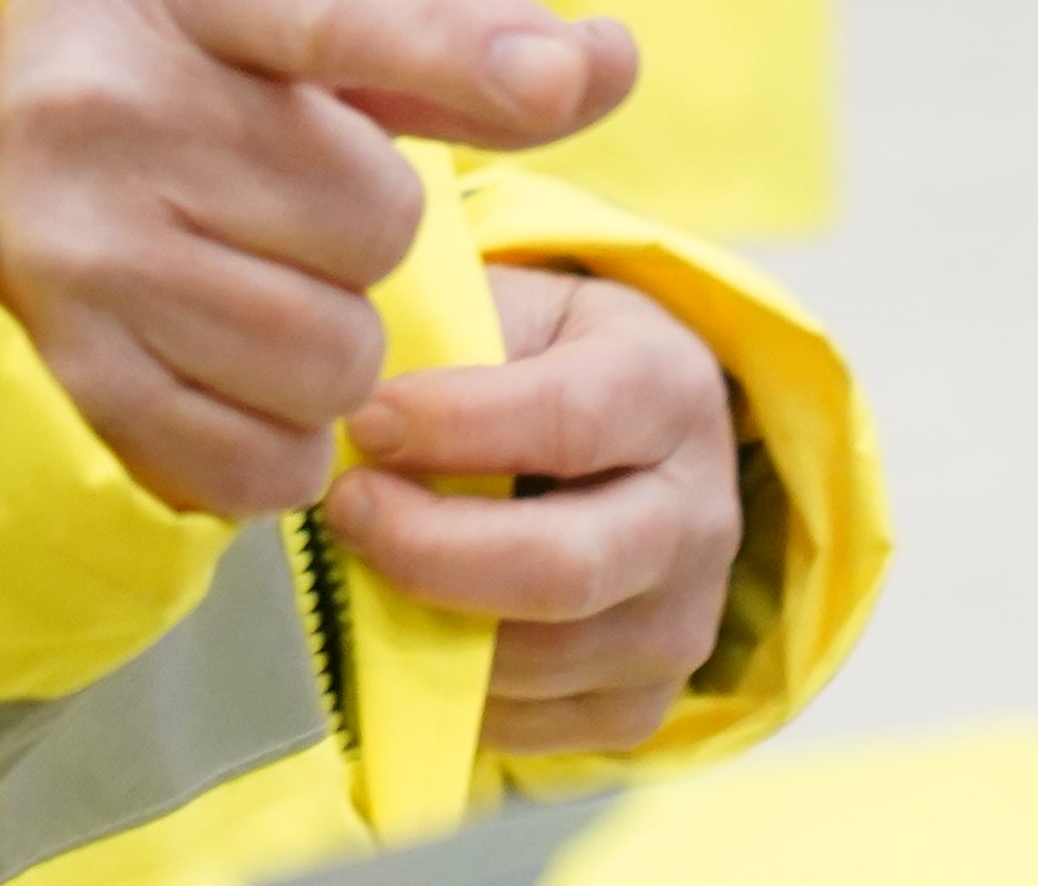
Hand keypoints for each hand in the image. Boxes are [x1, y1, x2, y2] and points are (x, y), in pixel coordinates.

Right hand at [0, 0, 637, 519]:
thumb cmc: (166, 63)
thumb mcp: (281, 4)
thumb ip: (450, 38)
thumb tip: (607, 60)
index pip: (339, 9)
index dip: (461, 48)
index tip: (558, 78)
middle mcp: (106, 103)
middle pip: (376, 222)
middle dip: (364, 232)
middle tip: (281, 200)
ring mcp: (76, 249)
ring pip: (333, 359)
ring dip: (331, 346)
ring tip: (255, 283)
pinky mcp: (69, 375)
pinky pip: (263, 459)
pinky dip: (276, 440)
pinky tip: (223, 365)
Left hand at [330, 262, 747, 755]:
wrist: (628, 438)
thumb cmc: (541, 360)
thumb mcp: (511, 310)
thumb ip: (443, 345)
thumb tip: (340, 407)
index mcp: (669, 387)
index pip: (570, 420)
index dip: (455, 425)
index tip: (363, 421)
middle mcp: (698, 515)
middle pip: (564, 568)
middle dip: (431, 549)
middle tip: (346, 510)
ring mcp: (682, 622)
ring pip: (541, 659)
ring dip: (427, 622)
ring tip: (363, 561)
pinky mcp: (644, 703)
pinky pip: (534, 727)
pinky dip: (451, 690)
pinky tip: (409, 624)